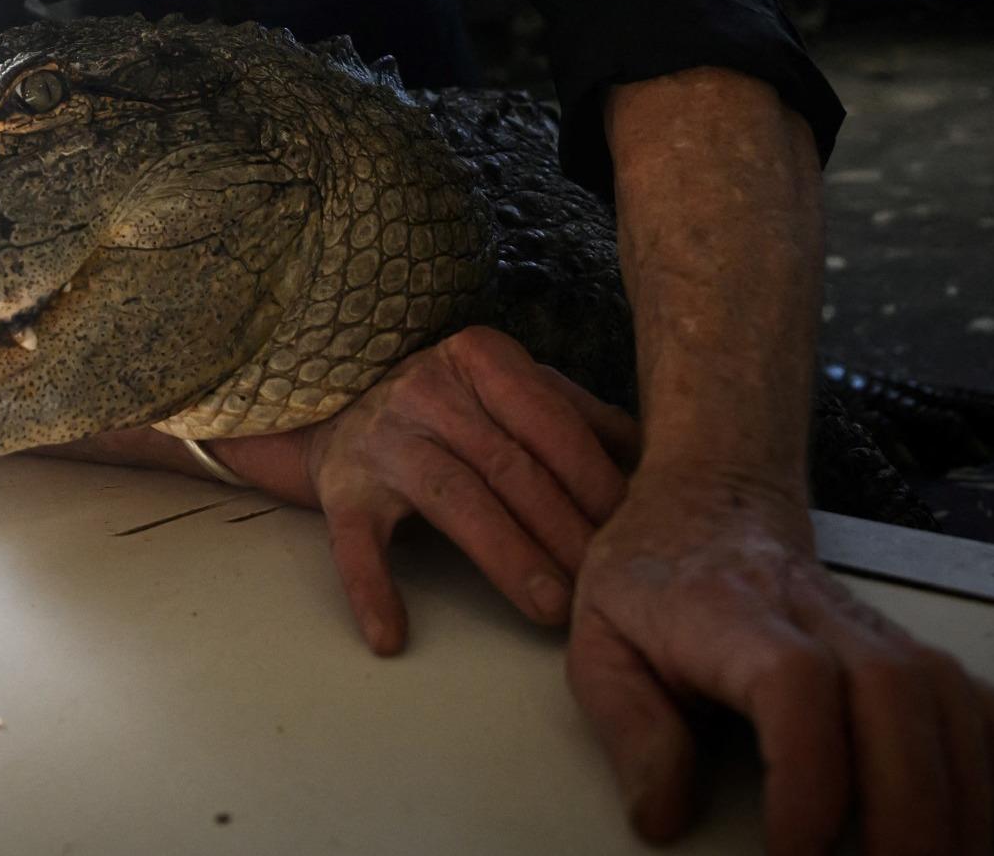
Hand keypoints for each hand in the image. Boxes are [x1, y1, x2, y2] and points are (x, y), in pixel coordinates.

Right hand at [221, 326, 639, 650]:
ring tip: (552, 610)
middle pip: (509, 467)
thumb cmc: (449, 407)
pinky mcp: (342, 488)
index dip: (595, 480)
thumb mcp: (511, 391)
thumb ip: (579, 418)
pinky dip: (372, 589)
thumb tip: (658, 460)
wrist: (335, 411)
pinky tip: (393, 636)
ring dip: (507, 557)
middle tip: (605, 588)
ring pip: (454, 501)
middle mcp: (426, 389)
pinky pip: (357, 542)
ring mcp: (380, 438)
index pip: (550, 423)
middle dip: (565, 531)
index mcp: (480, 359)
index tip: (634, 532)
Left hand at [566, 465, 993, 855]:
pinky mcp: (909, 644)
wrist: (708, 498)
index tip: (796, 850)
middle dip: (908, 804)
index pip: (794, 681)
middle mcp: (815, 613)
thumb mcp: (600, 643)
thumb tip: (662, 814)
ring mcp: (872, 626)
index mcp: (727, 613)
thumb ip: (629, 731)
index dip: (809, 772)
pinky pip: (979, 699)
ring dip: (963, 796)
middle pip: (895, 692)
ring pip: (948, 696)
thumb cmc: (651, 578)